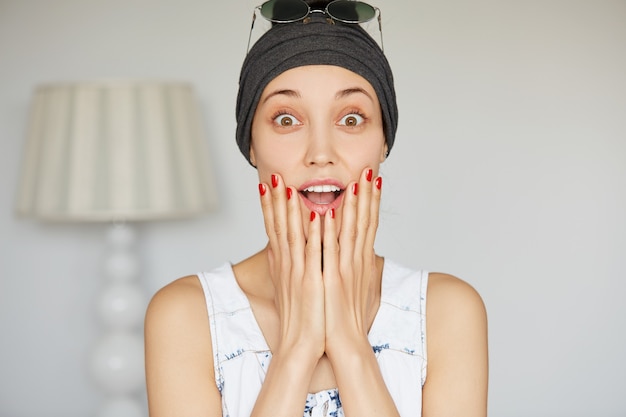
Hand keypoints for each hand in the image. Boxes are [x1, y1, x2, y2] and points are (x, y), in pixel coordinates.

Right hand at [259, 174, 325, 359]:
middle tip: (273, 176)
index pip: (273, 229)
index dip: (269, 207)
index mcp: (284, 265)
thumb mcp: (290, 287)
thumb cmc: (301, 317)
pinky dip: (316, 233)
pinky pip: (314, 252)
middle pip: (278, 226)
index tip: (266, 186)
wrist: (300, 346)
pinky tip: (317, 214)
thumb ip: (288, 267)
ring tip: (290, 185)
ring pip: (294, 234)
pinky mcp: (312, 282)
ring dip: (292, 208)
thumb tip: (283, 251)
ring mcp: (298, 273)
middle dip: (276, 200)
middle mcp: (287, 266)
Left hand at [321, 167, 382, 358]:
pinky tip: (325, 214)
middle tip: (368, 170)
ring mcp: (344, 269)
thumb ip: (351, 265)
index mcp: (358, 261)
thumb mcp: (350, 285)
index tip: (373, 180)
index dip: (371, 201)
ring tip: (353, 182)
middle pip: (364, 221)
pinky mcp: (332, 279)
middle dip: (367, 195)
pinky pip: (329, 251)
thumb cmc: (343, 316)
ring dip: (351, 205)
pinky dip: (327, 232)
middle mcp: (355, 261)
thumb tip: (354, 251)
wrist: (343, 342)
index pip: (368, 224)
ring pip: (350, 231)